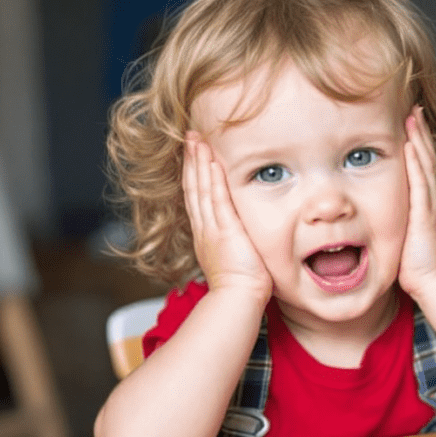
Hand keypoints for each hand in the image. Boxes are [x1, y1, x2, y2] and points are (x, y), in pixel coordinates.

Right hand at [182, 133, 272, 300]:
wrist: (238, 299)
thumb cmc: (243, 286)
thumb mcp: (237, 257)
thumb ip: (238, 241)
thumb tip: (245, 235)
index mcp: (207, 234)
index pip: (198, 197)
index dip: (194, 174)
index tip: (195, 154)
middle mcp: (205, 228)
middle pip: (194, 187)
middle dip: (192, 160)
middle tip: (190, 136)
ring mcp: (212, 228)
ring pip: (201, 188)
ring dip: (199, 162)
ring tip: (196, 139)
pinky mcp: (224, 230)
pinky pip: (216, 199)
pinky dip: (212, 179)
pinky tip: (211, 161)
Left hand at [397, 106, 435, 296]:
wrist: (435, 283)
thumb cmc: (418, 266)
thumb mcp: (407, 236)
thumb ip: (400, 221)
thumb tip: (384, 214)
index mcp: (428, 204)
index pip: (423, 166)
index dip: (418, 143)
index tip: (411, 122)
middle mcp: (432, 200)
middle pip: (427, 158)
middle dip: (420, 132)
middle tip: (414, 107)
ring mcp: (431, 206)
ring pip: (425, 165)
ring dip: (419, 139)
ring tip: (413, 116)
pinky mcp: (425, 214)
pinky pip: (421, 182)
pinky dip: (417, 161)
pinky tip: (411, 144)